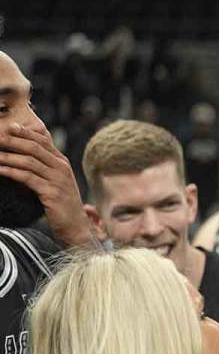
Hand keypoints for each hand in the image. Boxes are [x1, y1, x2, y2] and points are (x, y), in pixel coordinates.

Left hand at [0, 118, 92, 246]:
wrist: (76, 227)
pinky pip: (27, 178)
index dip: (26, 132)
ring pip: (29, 161)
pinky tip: (0, 170)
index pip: (43, 141)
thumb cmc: (62, 206)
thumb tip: (22, 157)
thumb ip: (43, 168)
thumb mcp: (55, 183)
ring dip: (8, 157)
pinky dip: (11, 172)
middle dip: (13, 141)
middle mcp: (62, 168)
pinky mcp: (51, 193)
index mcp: (63, 163)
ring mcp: (58, 180)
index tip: (10, 126)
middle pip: (35, 148)